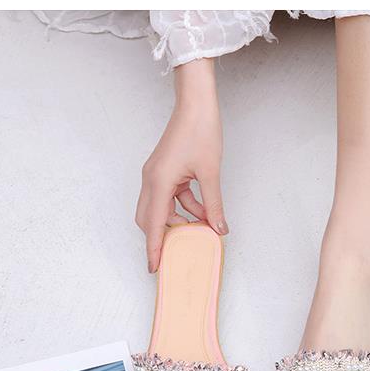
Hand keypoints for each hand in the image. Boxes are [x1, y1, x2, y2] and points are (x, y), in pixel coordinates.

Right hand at [135, 58, 226, 272]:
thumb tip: (219, 229)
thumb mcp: (210, 174)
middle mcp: (151, 179)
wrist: (196, 103)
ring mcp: (156, 174)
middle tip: (181, 250)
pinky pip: (170, 197)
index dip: (154, 248)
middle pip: (150, 219)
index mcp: (159, 182)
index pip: (154, 225)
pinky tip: (203, 210)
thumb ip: (214, 205)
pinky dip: (184, 206)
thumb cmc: (200, 131)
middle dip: (165, 236)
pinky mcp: (164, 170)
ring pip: (161, 208)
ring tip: (203, 226)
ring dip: (179, 220)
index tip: (154, 268)